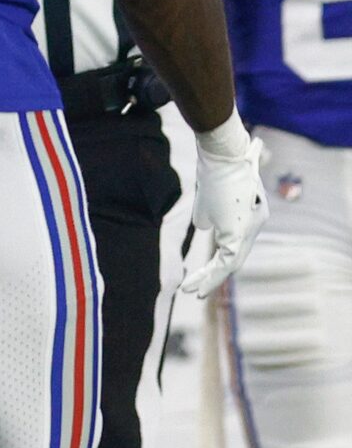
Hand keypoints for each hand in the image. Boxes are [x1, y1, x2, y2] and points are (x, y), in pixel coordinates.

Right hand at [181, 120, 268, 298]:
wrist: (224, 155)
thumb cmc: (216, 170)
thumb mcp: (208, 198)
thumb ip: (207, 216)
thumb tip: (203, 227)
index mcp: (249, 217)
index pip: (234, 246)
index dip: (217, 262)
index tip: (199, 274)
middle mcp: (255, 224)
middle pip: (236, 259)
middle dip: (214, 277)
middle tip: (197, 292)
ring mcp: (250, 228)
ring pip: (233, 263)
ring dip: (211, 279)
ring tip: (193, 291)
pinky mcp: (240, 231)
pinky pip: (228, 261)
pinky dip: (212, 275)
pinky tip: (197, 283)